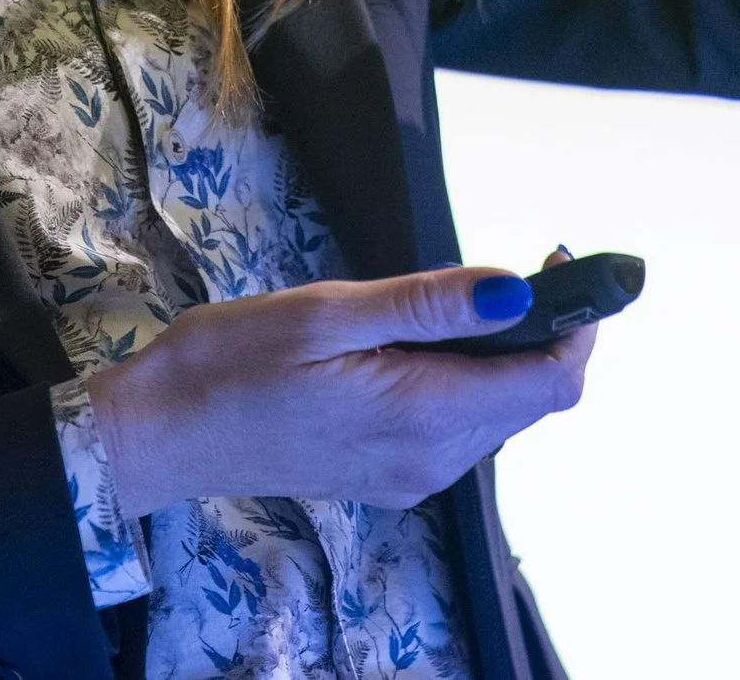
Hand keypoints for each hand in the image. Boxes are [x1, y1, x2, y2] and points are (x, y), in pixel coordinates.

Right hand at [86, 257, 594, 514]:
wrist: (164, 431)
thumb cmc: (234, 359)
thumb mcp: (330, 313)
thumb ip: (429, 305)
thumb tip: (518, 291)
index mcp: (426, 418)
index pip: (549, 384)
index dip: (575, 324)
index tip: (561, 262)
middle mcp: (433, 462)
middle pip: (530, 401)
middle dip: (542, 333)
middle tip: (517, 264)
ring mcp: (413, 478)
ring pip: (498, 415)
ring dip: (503, 357)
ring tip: (460, 300)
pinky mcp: (390, 477)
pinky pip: (458, 429)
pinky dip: (466, 381)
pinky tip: (426, 342)